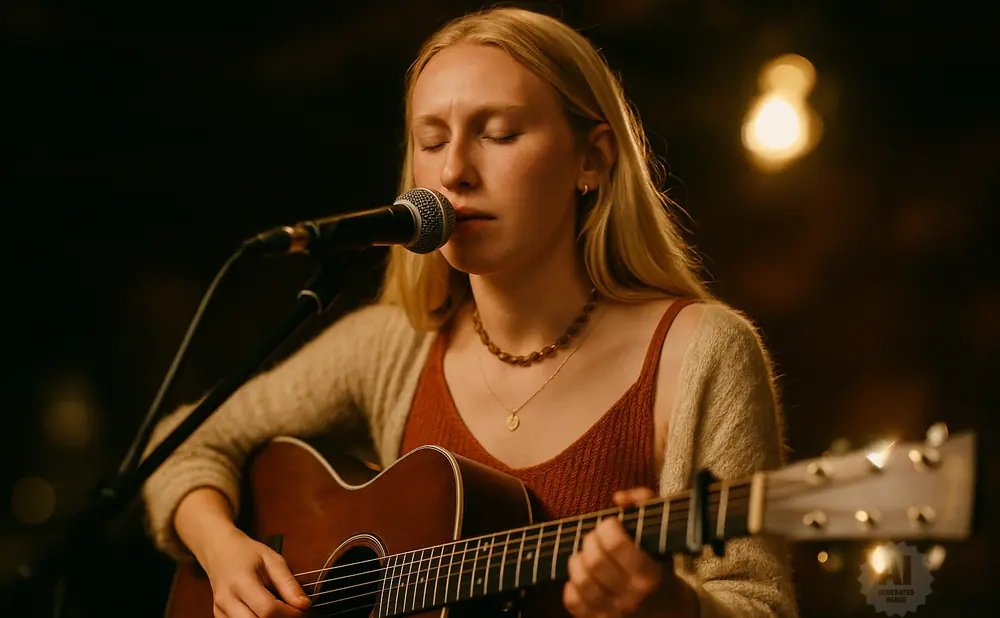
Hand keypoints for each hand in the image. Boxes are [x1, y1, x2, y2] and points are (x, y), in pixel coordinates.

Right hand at [199, 526, 310, 617]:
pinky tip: (265, 612)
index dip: (290, 614)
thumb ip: (288, 583)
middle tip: (293, 612)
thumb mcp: (272, 560)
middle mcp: (226, 600)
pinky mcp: (219, 616)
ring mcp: (220, 610)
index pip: (268, 610)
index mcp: (241, 582)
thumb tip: (304, 605)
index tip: (303, 608)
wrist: (219, 551)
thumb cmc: (247, 553)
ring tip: (280, 611)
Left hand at [563, 488, 678, 616]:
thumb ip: (645, 504)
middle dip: (591, 540)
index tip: (611, 523)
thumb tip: (619, 498)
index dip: (608, 527)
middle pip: (595, 561)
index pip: (616, 545)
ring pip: (581, 582)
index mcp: (649, 575)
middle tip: (597, 536)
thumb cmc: (663, 568)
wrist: (672, 613)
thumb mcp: (664, 536)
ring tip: (586, 553)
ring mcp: (614, 613)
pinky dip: (572, 585)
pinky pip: (573, 603)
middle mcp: (631, 597)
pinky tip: (582, 576)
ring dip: (578, 560)